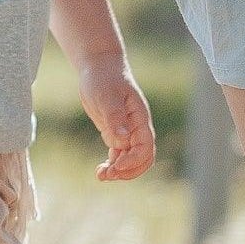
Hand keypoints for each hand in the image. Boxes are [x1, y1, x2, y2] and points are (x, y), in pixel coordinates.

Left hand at [78, 61, 155, 182]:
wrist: (98, 68)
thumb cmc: (104, 79)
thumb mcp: (107, 97)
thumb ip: (116, 118)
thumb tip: (123, 139)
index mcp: (140, 119)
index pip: (145, 148)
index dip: (133, 161)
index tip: (116, 166)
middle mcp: (137, 128)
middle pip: (143, 158)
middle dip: (129, 171)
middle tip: (109, 175)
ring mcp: (127, 131)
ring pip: (130, 159)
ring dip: (119, 171)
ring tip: (101, 176)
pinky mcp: (115, 132)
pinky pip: (119, 155)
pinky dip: (112, 165)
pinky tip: (100, 170)